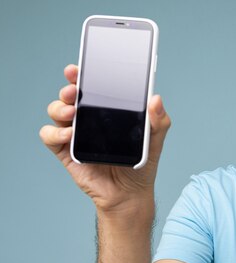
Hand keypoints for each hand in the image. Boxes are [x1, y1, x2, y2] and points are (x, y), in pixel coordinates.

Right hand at [39, 64, 170, 212]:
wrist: (129, 194)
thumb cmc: (140, 165)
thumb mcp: (154, 141)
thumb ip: (158, 121)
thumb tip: (156, 99)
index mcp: (107, 110)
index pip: (93, 86)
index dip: (84, 75)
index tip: (81, 68)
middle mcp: (88, 118)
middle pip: (70, 94)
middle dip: (69, 86)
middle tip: (75, 88)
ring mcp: (74, 133)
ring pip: (56, 110)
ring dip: (60, 107)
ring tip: (73, 112)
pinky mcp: (65, 151)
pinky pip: (50, 136)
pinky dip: (55, 132)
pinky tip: (69, 134)